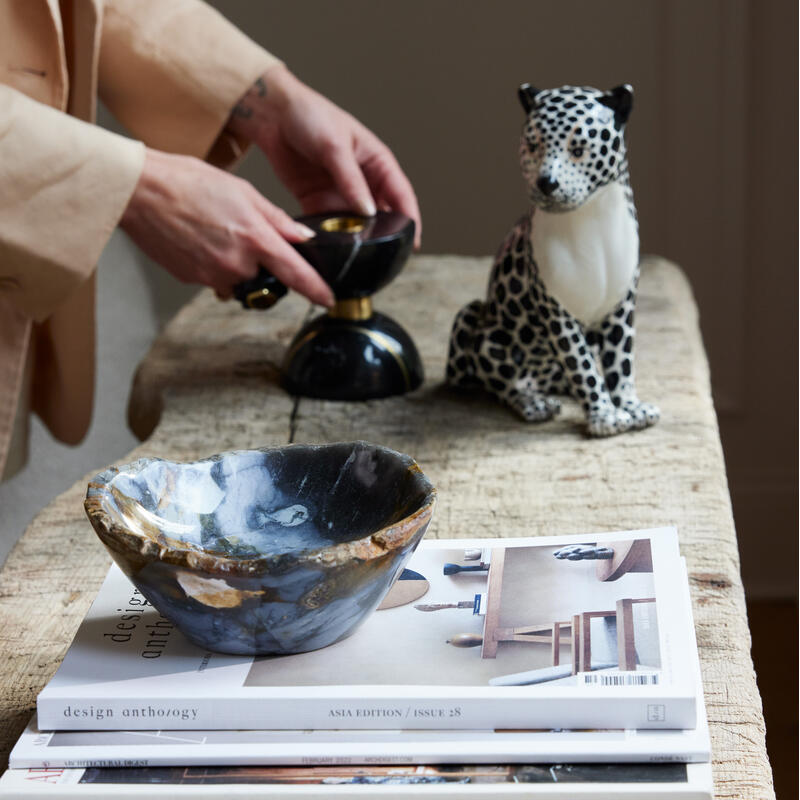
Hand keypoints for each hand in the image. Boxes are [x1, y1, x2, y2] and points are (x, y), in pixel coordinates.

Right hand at [120, 148, 334, 305]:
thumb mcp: (243, 192)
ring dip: (237, 264)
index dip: (316, 290)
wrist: (140, 191)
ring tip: (217, 233)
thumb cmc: (189, 182)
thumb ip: (278, 220)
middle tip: (242, 233)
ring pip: (239, 280)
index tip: (328, 299)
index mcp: (255, 238)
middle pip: (265, 277)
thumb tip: (305, 239)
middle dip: (261, 262)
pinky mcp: (192, 280)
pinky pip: (215, 279)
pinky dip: (214, 264)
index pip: (296, 275)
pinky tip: (200, 239)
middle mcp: (236, 264)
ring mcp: (212, 275)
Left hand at [228, 66, 421, 247]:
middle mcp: (364, 182)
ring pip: (356, 226)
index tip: (412, 242)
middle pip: (382, 216)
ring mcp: (342, 196)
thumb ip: (351, 181)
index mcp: (378, 163)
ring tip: (357, 257)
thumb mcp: (334, 146)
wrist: (273, 116)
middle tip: (386, 257)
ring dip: (357, 241)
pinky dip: (331, 238)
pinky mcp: (319, 204)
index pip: (401, 196)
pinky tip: (331, 249)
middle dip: (385, 237)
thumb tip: (369, 212)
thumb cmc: (311, 117)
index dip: (410, 220)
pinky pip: (329, 227)